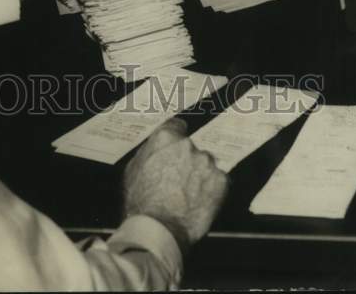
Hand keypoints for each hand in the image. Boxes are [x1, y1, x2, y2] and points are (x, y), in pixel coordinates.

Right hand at [123, 118, 228, 249]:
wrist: (159, 228)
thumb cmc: (141, 201)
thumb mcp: (133, 169)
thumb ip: (149, 153)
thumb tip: (156, 150)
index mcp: (165, 137)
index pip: (177, 127)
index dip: (176, 138)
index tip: (176, 149)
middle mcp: (188, 145)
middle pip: (192, 149)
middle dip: (188, 161)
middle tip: (180, 180)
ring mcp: (207, 163)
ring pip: (206, 166)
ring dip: (201, 175)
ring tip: (190, 195)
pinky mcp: (222, 181)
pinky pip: (219, 182)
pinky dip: (213, 190)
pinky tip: (201, 202)